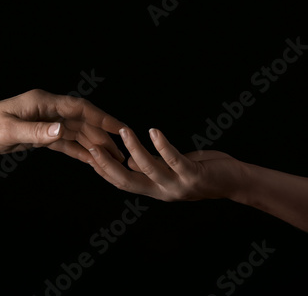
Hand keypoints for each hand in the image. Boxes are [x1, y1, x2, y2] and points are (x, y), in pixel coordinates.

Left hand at [0, 89, 124, 162]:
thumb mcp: (9, 130)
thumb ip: (36, 131)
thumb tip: (62, 131)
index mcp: (43, 103)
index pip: (80, 108)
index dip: (102, 118)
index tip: (121, 128)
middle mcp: (47, 110)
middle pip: (82, 121)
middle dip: (102, 135)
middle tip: (121, 152)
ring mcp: (44, 122)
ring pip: (75, 133)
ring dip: (92, 145)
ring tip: (111, 158)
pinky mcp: (39, 135)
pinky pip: (63, 143)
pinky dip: (77, 151)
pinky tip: (90, 160)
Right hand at [88, 127, 247, 200]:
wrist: (234, 182)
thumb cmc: (202, 173)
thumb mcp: (171, 172)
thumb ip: (151, 168)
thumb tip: (130, 162)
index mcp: (155, 189)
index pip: (122, 183)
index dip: (104, 171)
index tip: (88, 155)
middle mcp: (163, 191)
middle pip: (127, 181)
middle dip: (108, 165)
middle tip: (94, 147)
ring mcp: (178, 185)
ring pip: (148, 168)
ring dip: (134, 148)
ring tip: (124, 131)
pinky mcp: (193, 175)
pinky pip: (174, 159)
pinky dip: (162, 144)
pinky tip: (154, 131)